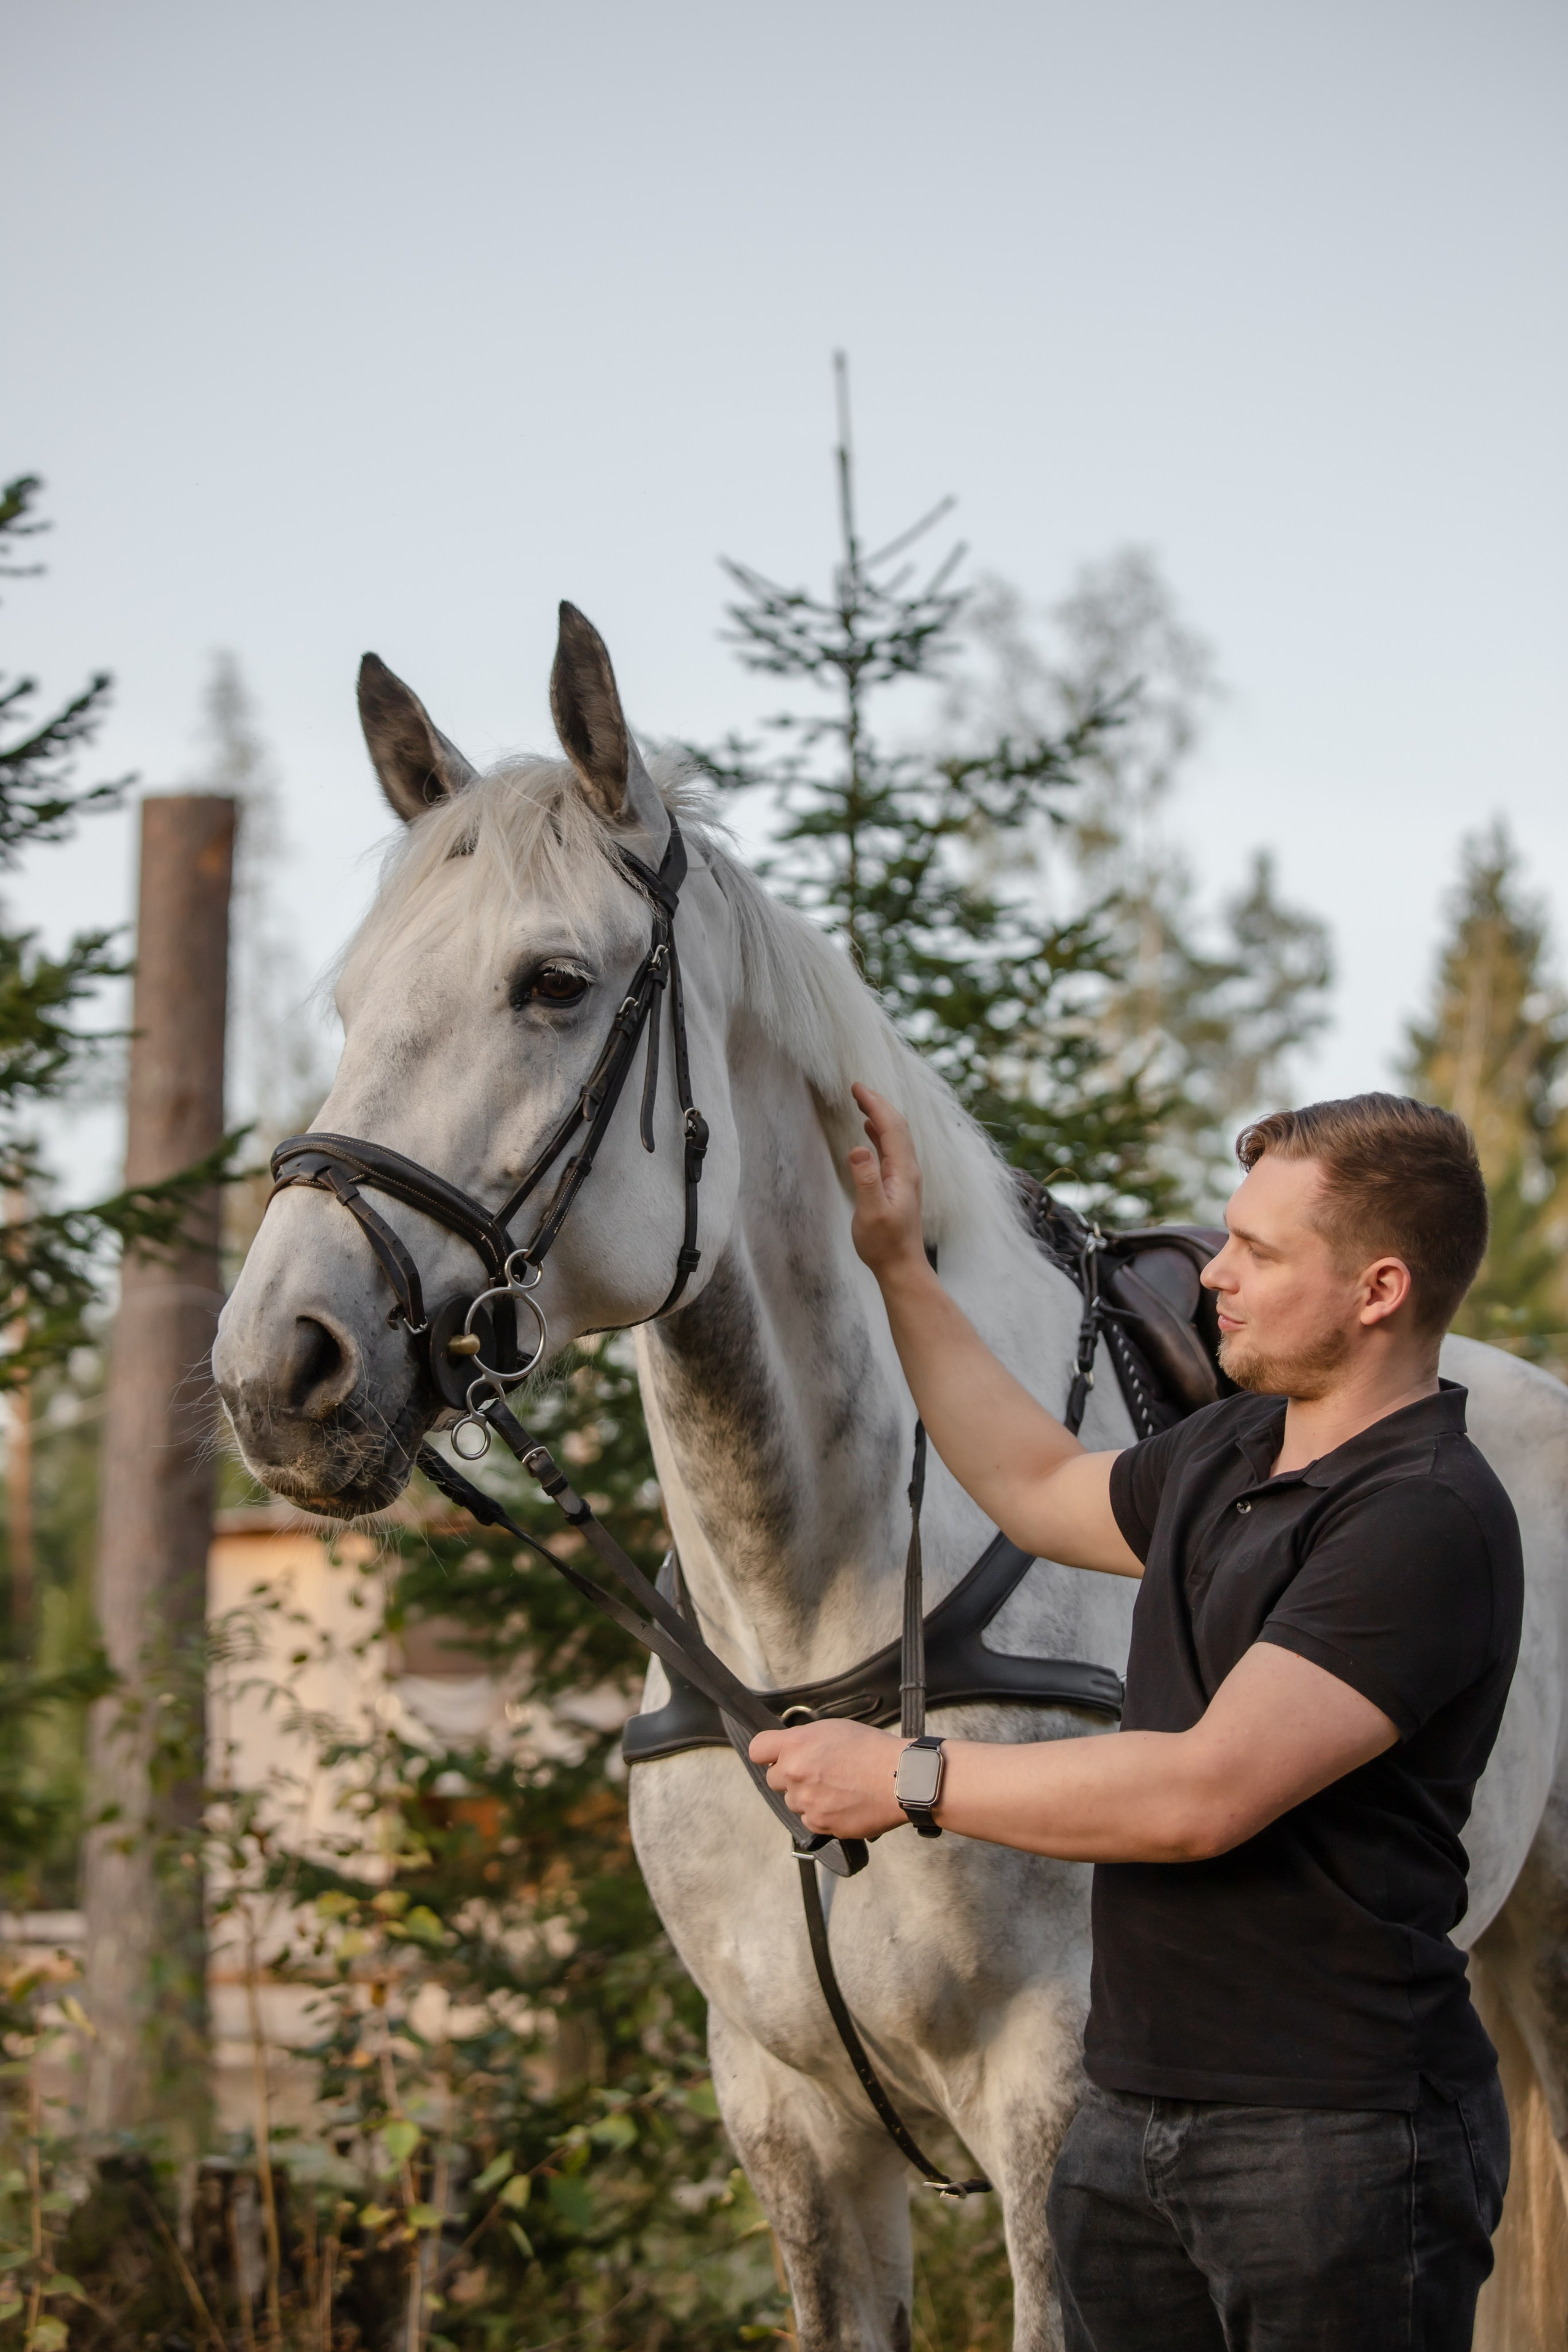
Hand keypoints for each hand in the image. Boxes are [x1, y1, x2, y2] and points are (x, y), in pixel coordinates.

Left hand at [749, 1718, 907, 1839]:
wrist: (901, 1779)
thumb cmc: (873, 1750)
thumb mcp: (834, 1728)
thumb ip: (804, 1740)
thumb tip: (791, 1749)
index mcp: (796, 1745)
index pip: (757, 1750)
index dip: (766, 1753)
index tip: (773, 1755)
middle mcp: (795, 1774)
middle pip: (773, 1779)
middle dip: (789, 1775)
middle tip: (816, 1771)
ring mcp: (806, 1803)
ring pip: (793, 1801)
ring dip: (807, 1796)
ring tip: (837, 1787)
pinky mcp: (820, 1825)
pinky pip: (810, 1820)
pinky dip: (822, 1814)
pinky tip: (843, 1802)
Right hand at [848, 1083, 925, 1279]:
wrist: (901, 1266)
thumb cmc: (884, 1243)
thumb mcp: (871, 1212)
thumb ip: (866, 1179)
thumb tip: (858, 1147)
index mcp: (903, 1171)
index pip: (891, 1127)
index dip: (875, 1104)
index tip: (857, 1087)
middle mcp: (908, 1169)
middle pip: (897, 1126)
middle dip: (878, 1103)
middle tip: (857, 1087)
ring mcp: (905, 1176)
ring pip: (895, 1135)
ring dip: (880, 1115)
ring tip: (862, 1101)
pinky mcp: (899, 1184)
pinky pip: (891, 1148)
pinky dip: (880, 1132)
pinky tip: (869, 1130)